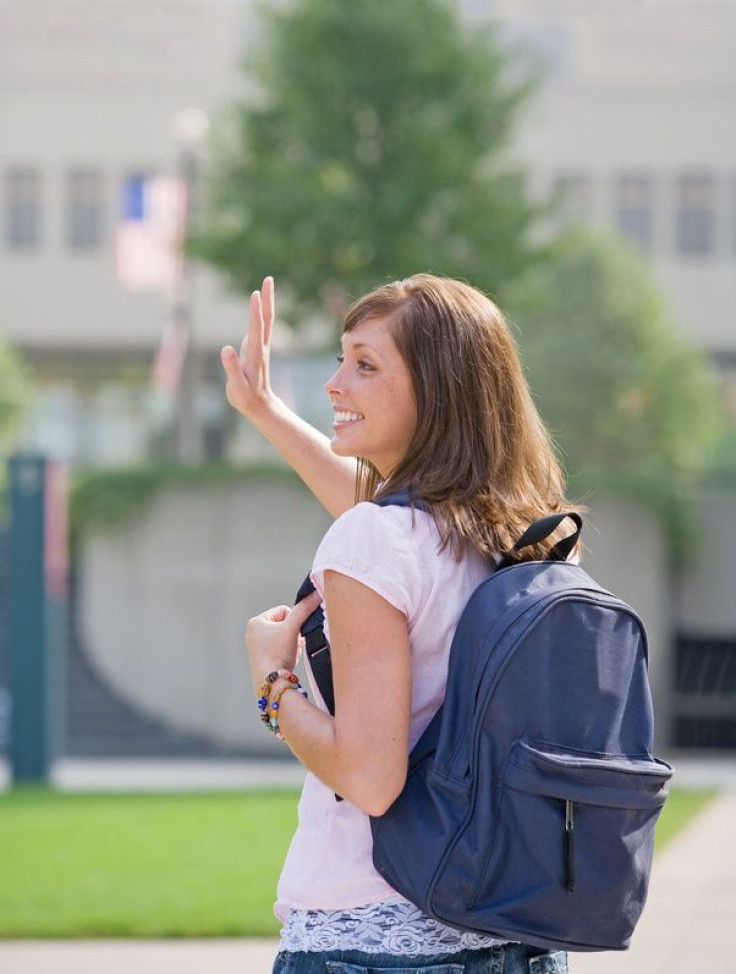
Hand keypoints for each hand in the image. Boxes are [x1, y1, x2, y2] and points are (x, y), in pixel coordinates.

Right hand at [220, 276, 275, 420]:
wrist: (259, 405)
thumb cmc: (246, 398)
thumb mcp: (236, 388)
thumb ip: (231, 369)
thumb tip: (225, 348)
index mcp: (255, 356)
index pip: (256, 330)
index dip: (255, 312)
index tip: (255, 294)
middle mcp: (260, 348)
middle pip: (265, 320)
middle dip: (267, 299)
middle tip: (269, 279)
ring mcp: (259, 347)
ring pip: (264, 321)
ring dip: (266, 302)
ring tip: (266, 284)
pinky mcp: (256, 348)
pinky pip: (260, 326)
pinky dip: (260, 312)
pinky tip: (259, 304)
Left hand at [245, 590, 320, 695]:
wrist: (271, 682)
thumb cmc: (277, 654)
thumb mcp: (293, 628)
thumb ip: (304, 609)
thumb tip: (315, 594)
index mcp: (256, 622)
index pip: (284, 611)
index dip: (294, 621)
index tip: (295, 633)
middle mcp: (253, 633)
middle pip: (284, 625)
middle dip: (294, 634)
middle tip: (294, 644)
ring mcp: (256, 647)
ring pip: (284, 637)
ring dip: (293, 643)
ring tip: (291, 653)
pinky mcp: (262, 659)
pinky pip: (280, 649)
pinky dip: (288, 652)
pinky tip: (289, 660)